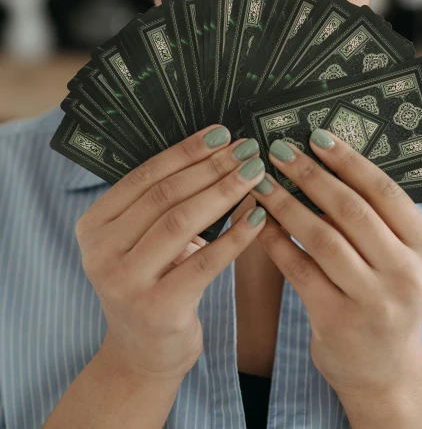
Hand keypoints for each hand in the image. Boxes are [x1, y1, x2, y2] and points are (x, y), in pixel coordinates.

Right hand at [75, 125, 266, 383]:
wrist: (142, 356)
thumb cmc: (152, 284)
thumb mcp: (143, 242)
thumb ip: (164, 203)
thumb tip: (219, 149)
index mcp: (94, 226)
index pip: (145, 176)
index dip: (187, 151)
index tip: (223, 133)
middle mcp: (100, 253)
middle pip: (165, 196)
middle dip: (211, 167)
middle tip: (248, 149)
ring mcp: (125, 283)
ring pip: (181, 222)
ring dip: (224, 192)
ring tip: (254, 173)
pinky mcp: (157, 309)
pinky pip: (204, 263)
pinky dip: (234, 237)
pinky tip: (258, 218)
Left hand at [248, 128, 421, 397]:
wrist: (384, 370)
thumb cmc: (386, 297)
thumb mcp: (399, 258)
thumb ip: (374, 218)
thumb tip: (321, 161)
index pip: (385, 192)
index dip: (348, 160)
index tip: (316, 135)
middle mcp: (407, 275)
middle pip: (351, 210)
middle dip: (310, 175)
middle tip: (279, 150)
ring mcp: (374, 301)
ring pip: (322, 237)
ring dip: (286, 204)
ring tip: (261, 181)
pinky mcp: (337, 320)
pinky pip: (299, 268)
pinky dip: (276, 240)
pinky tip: (258, 220)